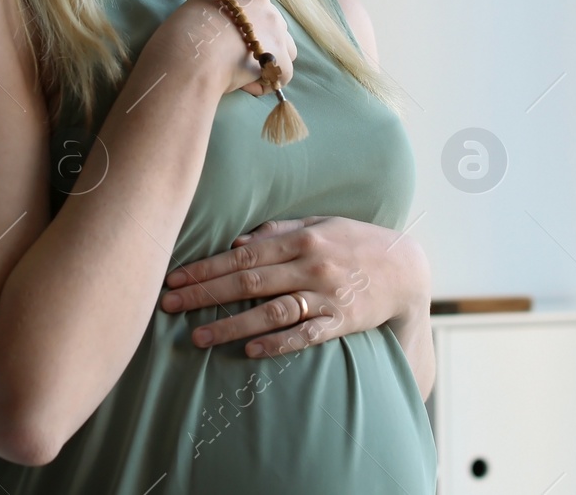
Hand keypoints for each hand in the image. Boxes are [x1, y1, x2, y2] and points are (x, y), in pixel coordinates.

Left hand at [157, 216, 430, 359]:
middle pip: (248, 282)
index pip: (242, 255)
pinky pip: (305, 334)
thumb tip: (239, 241)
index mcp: (302, 238)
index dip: (205, 267)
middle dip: (204, 294)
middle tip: (168, 305)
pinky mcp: (342, 321)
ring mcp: (326, 295)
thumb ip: (280, 231)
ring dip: (232, 325)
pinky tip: (250, 350)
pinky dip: (277, 343)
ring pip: (271, 311)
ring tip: (197, 337)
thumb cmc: (356, 242)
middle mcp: (311, 265)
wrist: (407, 268)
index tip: (174, 278)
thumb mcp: (321, 225)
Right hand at [163, 0, 296, 96]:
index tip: (224, 41)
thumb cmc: (178, 36)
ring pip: (283, 46)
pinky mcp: (280, 55)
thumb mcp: (191, 11)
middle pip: (269, 23)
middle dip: (257, 41)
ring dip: (267, 59)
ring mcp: (274, 26)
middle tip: (233, 58)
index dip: (239, 27)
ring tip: (243, 73)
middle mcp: (259, 0)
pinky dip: (263, 83)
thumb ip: (209, 13)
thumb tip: (215, 30)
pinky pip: (281, 73)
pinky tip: (242, 86)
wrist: (188, 55)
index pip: (248, 5)